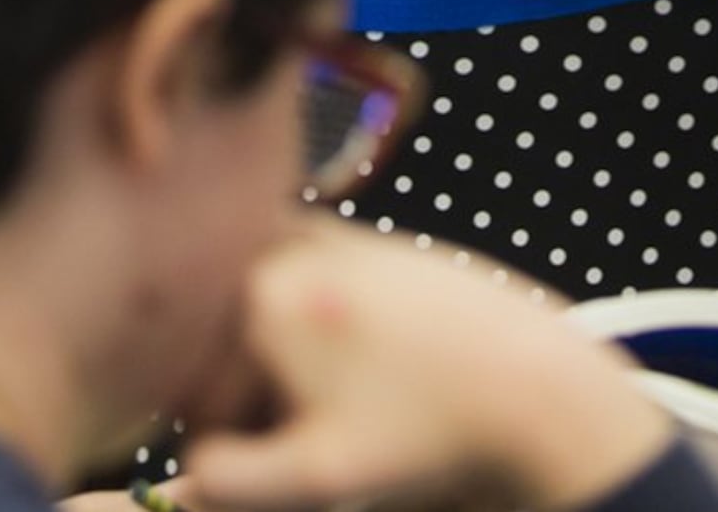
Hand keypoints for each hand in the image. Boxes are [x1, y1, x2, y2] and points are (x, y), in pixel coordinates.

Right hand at [174, 228, 671, 511]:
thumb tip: (185, 475)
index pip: (197, 393)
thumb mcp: (318, 478)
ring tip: (346, 403)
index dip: (230, 447)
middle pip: (226, 344)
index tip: (284, 466)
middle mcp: (286, 247)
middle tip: (318, 434)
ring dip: (279, 361)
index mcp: (257, 298)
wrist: (533, 384)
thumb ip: (229, 482)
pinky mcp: (368, 238)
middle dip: (253, 397)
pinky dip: (316, 326)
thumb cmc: (428, 434)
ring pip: (262, 314)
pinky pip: (306, 286)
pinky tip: (370, 367)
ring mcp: (330, 235)